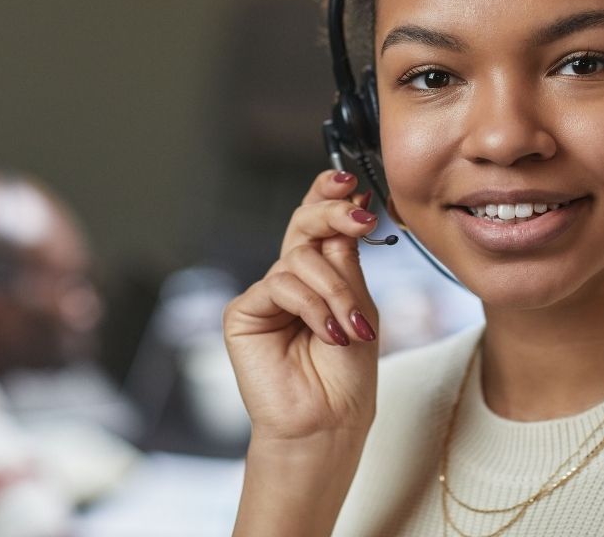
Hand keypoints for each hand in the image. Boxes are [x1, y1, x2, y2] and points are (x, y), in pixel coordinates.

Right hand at [223, 170, 380, 444]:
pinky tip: (328, 333)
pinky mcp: (243, 312)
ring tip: (350, 328)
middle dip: (331, 212)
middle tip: (359, 216)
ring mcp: (266, 294)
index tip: (350, 181)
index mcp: (321, 273)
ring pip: (300, 259)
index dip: (329, 195)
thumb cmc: (348, 374)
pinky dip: (311, 306)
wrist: (329, 421)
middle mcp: (291, 278)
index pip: (319, 222)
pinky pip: (281, 285)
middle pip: (303, 224)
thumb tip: (347, 206)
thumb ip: (346, 261)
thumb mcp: (360, 306)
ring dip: (334, 291)